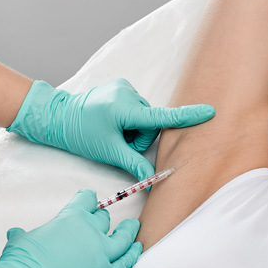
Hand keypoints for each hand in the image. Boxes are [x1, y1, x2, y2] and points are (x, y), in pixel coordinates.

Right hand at [0, 190, 141, 267]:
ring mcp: (101, 254)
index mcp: (71, 219)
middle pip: (104, 219)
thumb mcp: (20, 242)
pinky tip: (136, 249)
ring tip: (132, 227)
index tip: (90, 199)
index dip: (88, 199)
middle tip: (104, 220)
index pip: (86, 200)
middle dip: (103, 219)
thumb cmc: (21, 265)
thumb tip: (15, 233)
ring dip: (129, 231)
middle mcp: (90, 233)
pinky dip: (133, 254)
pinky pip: (126, 262)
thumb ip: (24, 236)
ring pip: (123, 238)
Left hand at [7, 79, 214, 180]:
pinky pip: (137, 108)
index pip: (163, 117)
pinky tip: (112, 122)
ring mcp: (124, 89)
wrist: (57, 115)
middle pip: (152, 124)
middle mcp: (128, 94)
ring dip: (134, 130)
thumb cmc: (80, 133)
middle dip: (141, 137)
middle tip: (120, 143)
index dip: (188, 116)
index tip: (209, 111)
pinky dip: (129, 120)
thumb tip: (150, 179)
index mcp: (126, 109)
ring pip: (145, 118)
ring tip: (114, 132)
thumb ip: (133, 164)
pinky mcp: (121, 88)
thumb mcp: (108, 151)